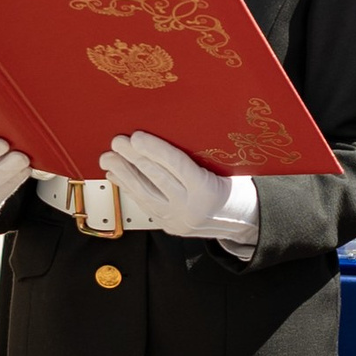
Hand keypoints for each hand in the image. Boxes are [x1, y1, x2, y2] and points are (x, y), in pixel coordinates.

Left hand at [100, 133, 254, 239]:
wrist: (246, 219)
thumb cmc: (239, 187)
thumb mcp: (230, 167)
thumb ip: (202, 156)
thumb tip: (176, 130)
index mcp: (209, 190)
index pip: (176, 166)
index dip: (154, 150)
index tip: (137, 137)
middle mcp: (191, 207)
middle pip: (156, 179)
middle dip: (132, 159)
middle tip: (117, 143)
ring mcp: (178, 219)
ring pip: (145, 195)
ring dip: (124, 175)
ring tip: (109, 159)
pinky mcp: (170, 225)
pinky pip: (146, 205)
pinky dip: (130, 189)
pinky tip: (117, 177)